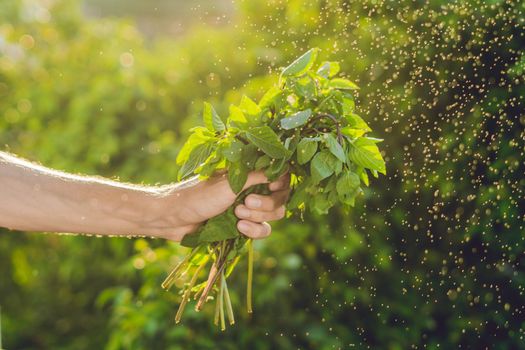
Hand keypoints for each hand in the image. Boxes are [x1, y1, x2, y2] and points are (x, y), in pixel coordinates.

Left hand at [160, 172, 289, 240]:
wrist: (174, 218)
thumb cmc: (199, 195)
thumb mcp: (230, 183)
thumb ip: (258, 176)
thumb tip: (283, 167)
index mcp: (249, 172)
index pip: (280, 175)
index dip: (281, 183)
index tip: (272, 187)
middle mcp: (252, 188)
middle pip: (281, 197)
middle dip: (267, 204)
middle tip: (246, 203)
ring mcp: (248, 208)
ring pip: (273, 216)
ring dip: (258, 217)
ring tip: (238, 215)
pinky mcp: (243, 225)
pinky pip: (261, 230)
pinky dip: (254, 230)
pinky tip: (238, 228)